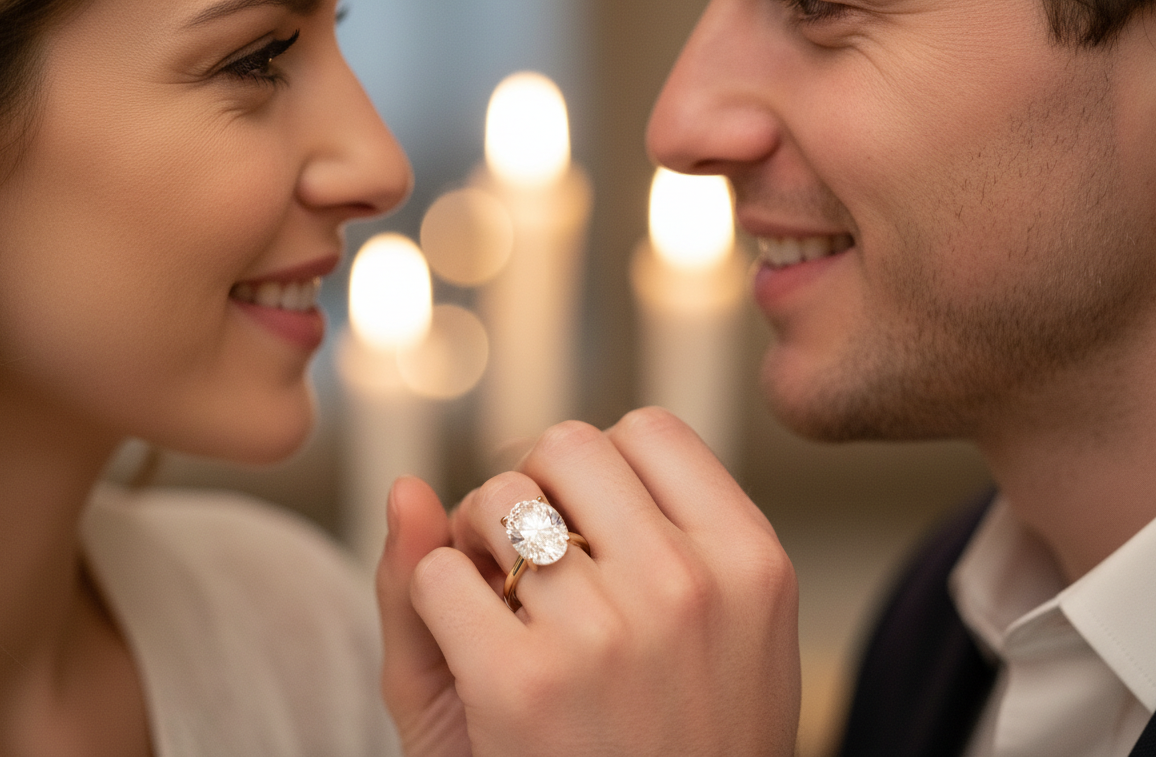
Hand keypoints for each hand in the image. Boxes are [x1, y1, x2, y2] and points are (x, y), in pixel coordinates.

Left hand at [382, 407, 799, 755]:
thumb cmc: (663, 744)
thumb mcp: (685, 635)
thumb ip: (575, 529)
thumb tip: (404, 486)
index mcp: (751, 562)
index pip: (651, 431)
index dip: (603, 473)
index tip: (594, 528)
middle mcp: (689, 584)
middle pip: (567, 444)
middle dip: (535, 488)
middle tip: (538, 564)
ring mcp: (605, 633)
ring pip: (496, 498)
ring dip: (479, 540)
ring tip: (505, 606)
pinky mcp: (522, 683)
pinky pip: (437, 573)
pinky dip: (437, 599)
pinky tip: (474, 649)